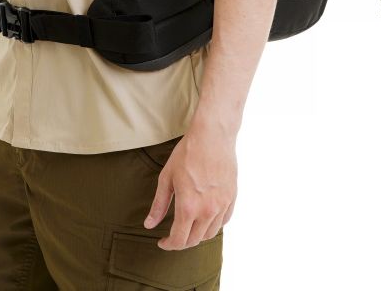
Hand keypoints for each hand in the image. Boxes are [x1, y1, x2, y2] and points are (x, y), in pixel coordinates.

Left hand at [142, 120, 236, 249]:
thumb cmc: (187, 153)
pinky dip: (213, 225)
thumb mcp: (167, 177)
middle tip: (173, 236)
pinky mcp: (231, 198)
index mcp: (188, 207)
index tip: (162, 242)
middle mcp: (207, 211)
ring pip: (210, 233)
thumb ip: (159, 204)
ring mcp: (221, 205)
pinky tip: (205, 217)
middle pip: (195, 240)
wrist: (212, 135)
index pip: (179, 240)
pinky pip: (223, 221)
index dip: (169, 245)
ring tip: (188, 227)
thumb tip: (149, 225)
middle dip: (182, 242)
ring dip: (197, 235)